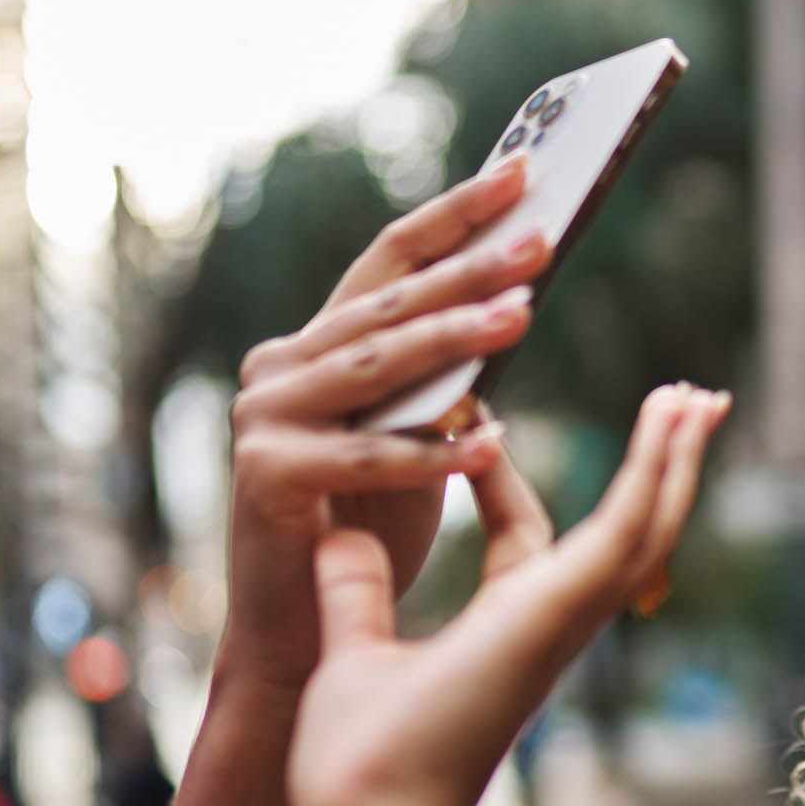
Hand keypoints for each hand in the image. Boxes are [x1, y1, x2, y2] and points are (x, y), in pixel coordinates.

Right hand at [216, 159, 555, 698]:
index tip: (522, 170)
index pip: (387, 262)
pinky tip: (489, 443)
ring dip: (453, 340)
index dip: (453, 215)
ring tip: (523, 314)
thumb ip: (443, 374)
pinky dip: (429, 452)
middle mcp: (278, 369)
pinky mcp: (263, 480)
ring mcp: (262, 420)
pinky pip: (364, 456)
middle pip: (387, 306)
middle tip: (541, 240)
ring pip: (375, 369)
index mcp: (313, 347)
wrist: (296, 636)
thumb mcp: (413, 434)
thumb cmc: (366, 531)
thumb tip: (515, 298)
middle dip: (469, 270)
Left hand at [288, 383, 732, 805]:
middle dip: (653, 470)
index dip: (503, 480)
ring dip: (674, 460)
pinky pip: (626, 530)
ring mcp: (565, 619)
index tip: (482, 426)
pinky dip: (655, 474)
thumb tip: (334, 533)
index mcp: (504, 632)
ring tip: (696, 397)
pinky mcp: (562, 610)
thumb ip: (353, 591)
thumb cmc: (359, 765)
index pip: (519, 540)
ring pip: (644, 527)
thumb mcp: (353, 650)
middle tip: (681, 410)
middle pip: (623, 533)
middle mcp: (550, 625)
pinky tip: (673, 420)